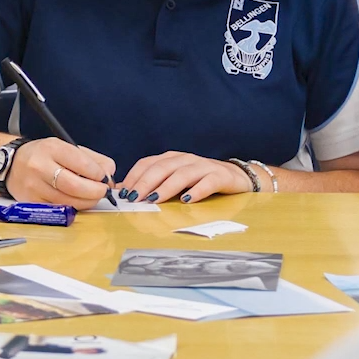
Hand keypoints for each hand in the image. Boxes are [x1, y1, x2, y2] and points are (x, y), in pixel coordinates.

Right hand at [5, 137, 116, 210]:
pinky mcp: (32, 202)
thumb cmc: (43, 156)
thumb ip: (92, 160)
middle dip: (95, 191)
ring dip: (87, 202)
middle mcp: (40, 166)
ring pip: (68, 201)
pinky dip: (73, 207)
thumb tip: (110, 177)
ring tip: (92, 196)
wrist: (10, 164)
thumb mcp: (66, 148)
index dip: (98, 174)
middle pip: (75, 186)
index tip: (104, 178)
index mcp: (51, 148)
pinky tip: (76, 201)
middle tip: (103, 191)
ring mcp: (34, 186)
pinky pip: (59, 209)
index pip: (82, 163)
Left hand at [117, 152, 253, 204]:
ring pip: (182, 174)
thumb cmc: (200, 180)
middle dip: (145, 183)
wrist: (236, 176)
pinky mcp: (221, 176)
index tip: (123, 192)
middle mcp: (185, 159)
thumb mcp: (174, 179)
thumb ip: (152, 183)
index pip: (147, 164)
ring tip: (154, 199)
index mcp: (171, 158)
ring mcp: (203, 166)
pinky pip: (208, 182)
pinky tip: (187, 200)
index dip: (134, 177)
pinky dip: (197, 190)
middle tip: (133, 198)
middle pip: (162, 168)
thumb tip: (124, 191)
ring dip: (166, 187)